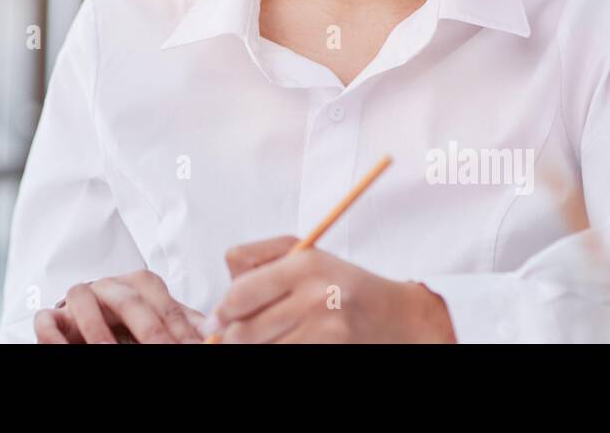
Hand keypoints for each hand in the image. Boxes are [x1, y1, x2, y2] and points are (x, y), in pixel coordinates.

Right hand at [34, 269, 206, 343]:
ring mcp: (79, 299)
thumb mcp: (161, 323)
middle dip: (150, 332)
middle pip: (129, 300)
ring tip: (108, 353)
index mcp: (141, 285)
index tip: (194, 349)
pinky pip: (46, 320)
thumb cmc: (133, 327)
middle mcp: (109, 286)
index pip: (166, 305)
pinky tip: (69, 350)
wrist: (98, 330)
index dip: (182, 332)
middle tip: (163, 353)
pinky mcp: (52, 318)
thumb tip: (216, 333)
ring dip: (97, 329)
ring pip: (82, 298)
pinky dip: (54, 337)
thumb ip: (183, 325)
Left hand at [204, 235, 455, 342]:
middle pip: (245, 327)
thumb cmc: (340, 281)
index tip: (215, 319)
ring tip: (260, 336)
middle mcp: (313, 294)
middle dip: (231, 335)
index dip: (221, 310)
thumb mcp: (304, 254)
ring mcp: (323, 326)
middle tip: (227, 335)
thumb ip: (259, 259)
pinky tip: (283, 341)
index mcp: (303, 263)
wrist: (394, 314)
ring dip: (252, 345)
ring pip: (261, 346)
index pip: (241, 291)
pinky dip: (276, 350)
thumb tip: (223, 288)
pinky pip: (284, 354)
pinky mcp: (330, 346)